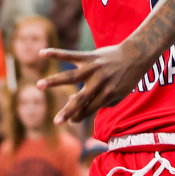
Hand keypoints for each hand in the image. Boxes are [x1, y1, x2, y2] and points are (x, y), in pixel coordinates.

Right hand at [38, 42, 154, 123]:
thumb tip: (84, 112)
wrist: (135, 55)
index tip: (69, 121)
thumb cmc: (126, 78)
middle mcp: (99, 83)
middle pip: (81, 99)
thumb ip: (104, 104)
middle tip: (56, 122)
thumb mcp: (120, 95)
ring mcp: (93, 69)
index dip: (79, 116)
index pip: (89, 109)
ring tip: (39, 85)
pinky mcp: (89, 56)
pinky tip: (42, 53)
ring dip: (54, 81)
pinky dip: (56, 53)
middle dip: (69, 111)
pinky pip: (70, 54)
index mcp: (107, 94)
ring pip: (71, 76)